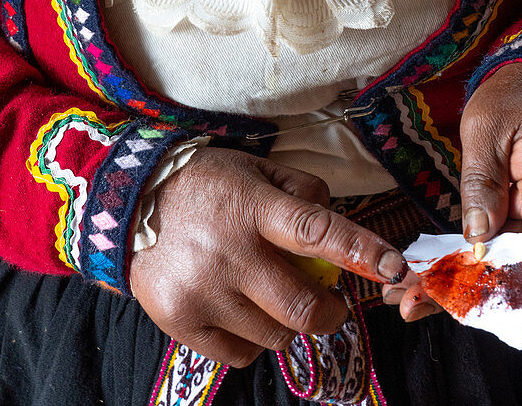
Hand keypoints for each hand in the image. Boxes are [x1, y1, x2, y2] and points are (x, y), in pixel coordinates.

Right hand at [129, 148, 407, 367]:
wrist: (126, 203)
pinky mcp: (182, 321)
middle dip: (330, 311)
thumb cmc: (203, 183)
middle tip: (331, 303)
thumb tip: (335, 219)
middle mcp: (230, 251)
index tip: (395, 268)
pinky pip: (241, 354)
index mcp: (252, 206)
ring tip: (270, 297)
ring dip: (288, 322)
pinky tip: (241, 312)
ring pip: (276, 334)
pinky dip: (254, 340)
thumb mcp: (253, 167)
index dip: (360, 251)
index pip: (316, 231)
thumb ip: (300, 189)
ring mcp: (204, 291)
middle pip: (302, 305)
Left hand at [381, 62, 521, 319]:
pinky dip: (464, 259)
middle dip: (462, 292)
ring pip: (501, 261)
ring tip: (405, 297)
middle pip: (513, 269)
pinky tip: (429, 272)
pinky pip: (498, 244)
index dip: (491, 281)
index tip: (449, 297)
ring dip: (457, 281)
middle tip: (409, 305)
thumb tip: (475, 237)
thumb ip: (482, 181)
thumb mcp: (487, 129)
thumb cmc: (514, 96)